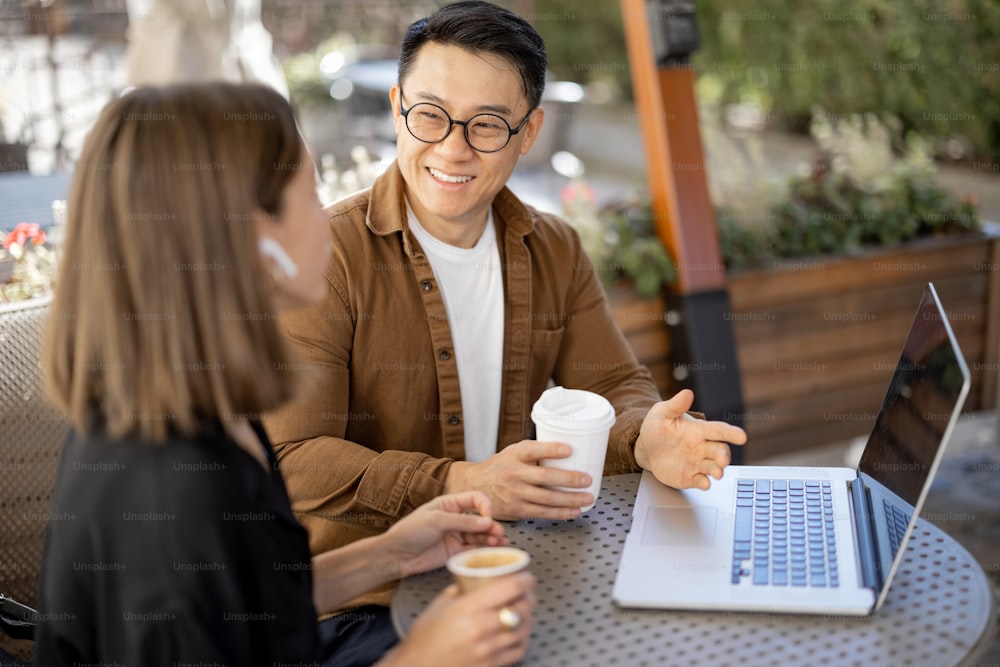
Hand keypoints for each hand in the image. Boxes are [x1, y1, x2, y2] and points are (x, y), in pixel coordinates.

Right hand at [377, 572, 535, 666]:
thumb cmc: (423, 640)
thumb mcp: (438, 606)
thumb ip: (459, 591)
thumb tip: (471, 581)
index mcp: (467, 609)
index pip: (508, 588)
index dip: (523, 580)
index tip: (526, 577)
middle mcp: (481, 629)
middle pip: (521, 608)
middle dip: (528, 597)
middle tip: (526, 592)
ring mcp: (488, 650)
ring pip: (523, 630)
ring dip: (527, 618)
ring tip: (524, 611)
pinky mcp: (491, 665)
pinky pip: (517, 650)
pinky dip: (521, 639)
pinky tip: (517, 633)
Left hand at [378, 492, 507, 578]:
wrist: (396, 555)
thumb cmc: (410, 532)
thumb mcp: (437, 521)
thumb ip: (463, 521)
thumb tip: (486, 521)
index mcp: (449, 504)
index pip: (474, 499)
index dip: (485, 506)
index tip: (489, 516)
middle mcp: (455, 518)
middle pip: (480, 518)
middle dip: (491, 524)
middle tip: (498, 532)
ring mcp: (456, 535)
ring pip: (479, 534)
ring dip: (491, 537)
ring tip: (500, 542)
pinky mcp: (455, 551)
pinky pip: (474, 549)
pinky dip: (485, 549)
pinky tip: (494, 549)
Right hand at [445, 441, 593, 520]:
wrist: (476, 486)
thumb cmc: (501, 466)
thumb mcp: (514, 452)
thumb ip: (536, 453)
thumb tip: (570, 453)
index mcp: (514, 455)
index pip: (533, 450)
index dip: (552, 449)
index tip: (570, 450)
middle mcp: (514, 474)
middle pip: (545, 478)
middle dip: (569, 479)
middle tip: (587, 479)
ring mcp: (515, 494)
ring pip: (547, 499)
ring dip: (571, 499)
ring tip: (587, 497)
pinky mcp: (517, 510)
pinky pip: (543, 513)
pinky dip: (561, 513)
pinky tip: (574, 511)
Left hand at [634, 389, 746, 489]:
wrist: (646, 448)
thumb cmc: (658, 427)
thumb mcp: (662, 413)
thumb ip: (675, 406)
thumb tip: (687, 393)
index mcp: (699, 430)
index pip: (718, 430)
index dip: (731, 433)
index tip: (742, 437)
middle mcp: (702, 447)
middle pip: (719, 451)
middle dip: (723, 456)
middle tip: (722, 460)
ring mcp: (697, 463)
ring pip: (713, 467)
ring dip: (717, 470)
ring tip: (718, 473)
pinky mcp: (690, 477)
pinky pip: (700, 481)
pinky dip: (704, 483)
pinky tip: (705, 483)